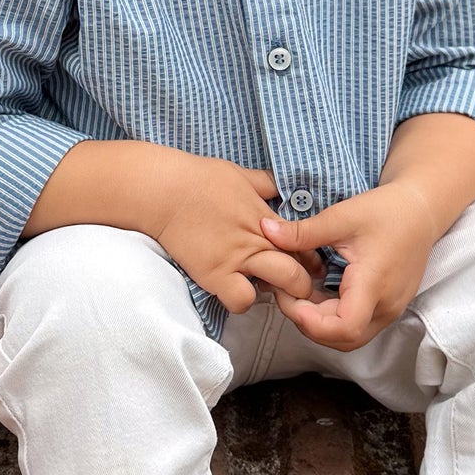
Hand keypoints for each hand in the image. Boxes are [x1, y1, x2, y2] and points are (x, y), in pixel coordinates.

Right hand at [142, 152, 318, 315]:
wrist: (165, 190)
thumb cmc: (200, 178)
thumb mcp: (242, 175)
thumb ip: (266, 184)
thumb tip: (283, 187)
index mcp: (266, 219)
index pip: (305, 244)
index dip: (310, 257)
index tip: (305, 262)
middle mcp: (256, 242)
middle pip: (298, 270)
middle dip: (302, 281)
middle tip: (292, 283)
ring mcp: (236, 260)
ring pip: (278, 287)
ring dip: (275, 292)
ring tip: (263, 287)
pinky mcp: (214, 275)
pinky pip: (240, 300)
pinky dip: (241, 299)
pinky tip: (235, 288)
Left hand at [258, 180, 439, 350]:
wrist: (422, 210)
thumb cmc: (388, 210)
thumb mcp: (342, 216)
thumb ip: (303, 231)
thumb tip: (265, 230)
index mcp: (375, 284)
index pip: (345, 327)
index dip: (312, 323)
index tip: (290, 298)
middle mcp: (385, 305)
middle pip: (342, 338)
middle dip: (307, 323)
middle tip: (286, 292)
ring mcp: (389, 310)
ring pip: (348, 336)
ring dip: (319, 321)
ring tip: (298, 291)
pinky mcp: (387, 307)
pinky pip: (356, 324)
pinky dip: (331, 315)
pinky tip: (317, 290)